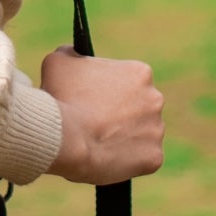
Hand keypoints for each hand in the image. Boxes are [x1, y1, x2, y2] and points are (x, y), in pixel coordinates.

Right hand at [40, 46, 163, 184]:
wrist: (65, 138)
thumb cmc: (62, 97)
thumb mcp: (59, 61)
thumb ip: (71, 54)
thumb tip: (73, 54)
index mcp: (140, 73)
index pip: (127, 80)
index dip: (106, 91)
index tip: (91, 100)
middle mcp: (155, 99)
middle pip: (138, 107)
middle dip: (120, 114)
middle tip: (94, 123)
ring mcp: (157, 130)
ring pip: (141, 134)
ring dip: (124, 138)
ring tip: (97, 143)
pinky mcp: (154, 158)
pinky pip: (142, 160)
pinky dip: (127, 162)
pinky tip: (106, 159)